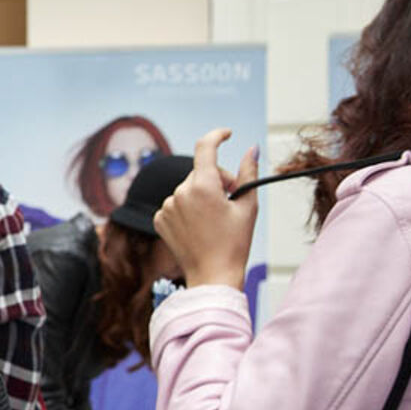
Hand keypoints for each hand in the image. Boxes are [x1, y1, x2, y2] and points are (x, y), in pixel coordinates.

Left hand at [154, 129, 257, 290]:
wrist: (212, 274)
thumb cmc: (234, 243)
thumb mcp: (248, 205)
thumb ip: (247, 172)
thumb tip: (251, 149)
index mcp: (202, 186)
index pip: (205, 147)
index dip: (217, 136)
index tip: (227, 134)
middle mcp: (179, 193)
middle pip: (200, 171)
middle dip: (218, 178)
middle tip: (232, 198)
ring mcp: (166, 207)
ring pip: (188, 187)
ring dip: (202, 193)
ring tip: (215, 216)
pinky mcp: (159, 219)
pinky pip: (176, 203)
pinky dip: (188, 207)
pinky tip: (199, 224)